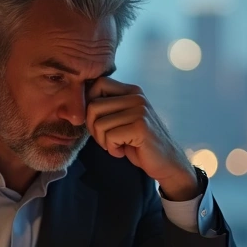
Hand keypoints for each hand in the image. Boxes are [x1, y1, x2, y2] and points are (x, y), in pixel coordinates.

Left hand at [86, 77, 198, 200]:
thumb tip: (79, 102)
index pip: (99, 83)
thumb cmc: (140, 143)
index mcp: (132, 91)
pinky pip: (110, 137)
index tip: (97, 121)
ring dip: (103, 141)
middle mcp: (136, 96)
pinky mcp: (141, 127)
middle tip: (106, 140)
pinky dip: (112, 149)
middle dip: (93, 128)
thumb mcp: (123, 119)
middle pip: (93, 106)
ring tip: (117, 145)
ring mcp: (140, 110)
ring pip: (99, 124)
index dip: (89, 103)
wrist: (167, 162)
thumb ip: (108, 108)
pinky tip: (123, 151)